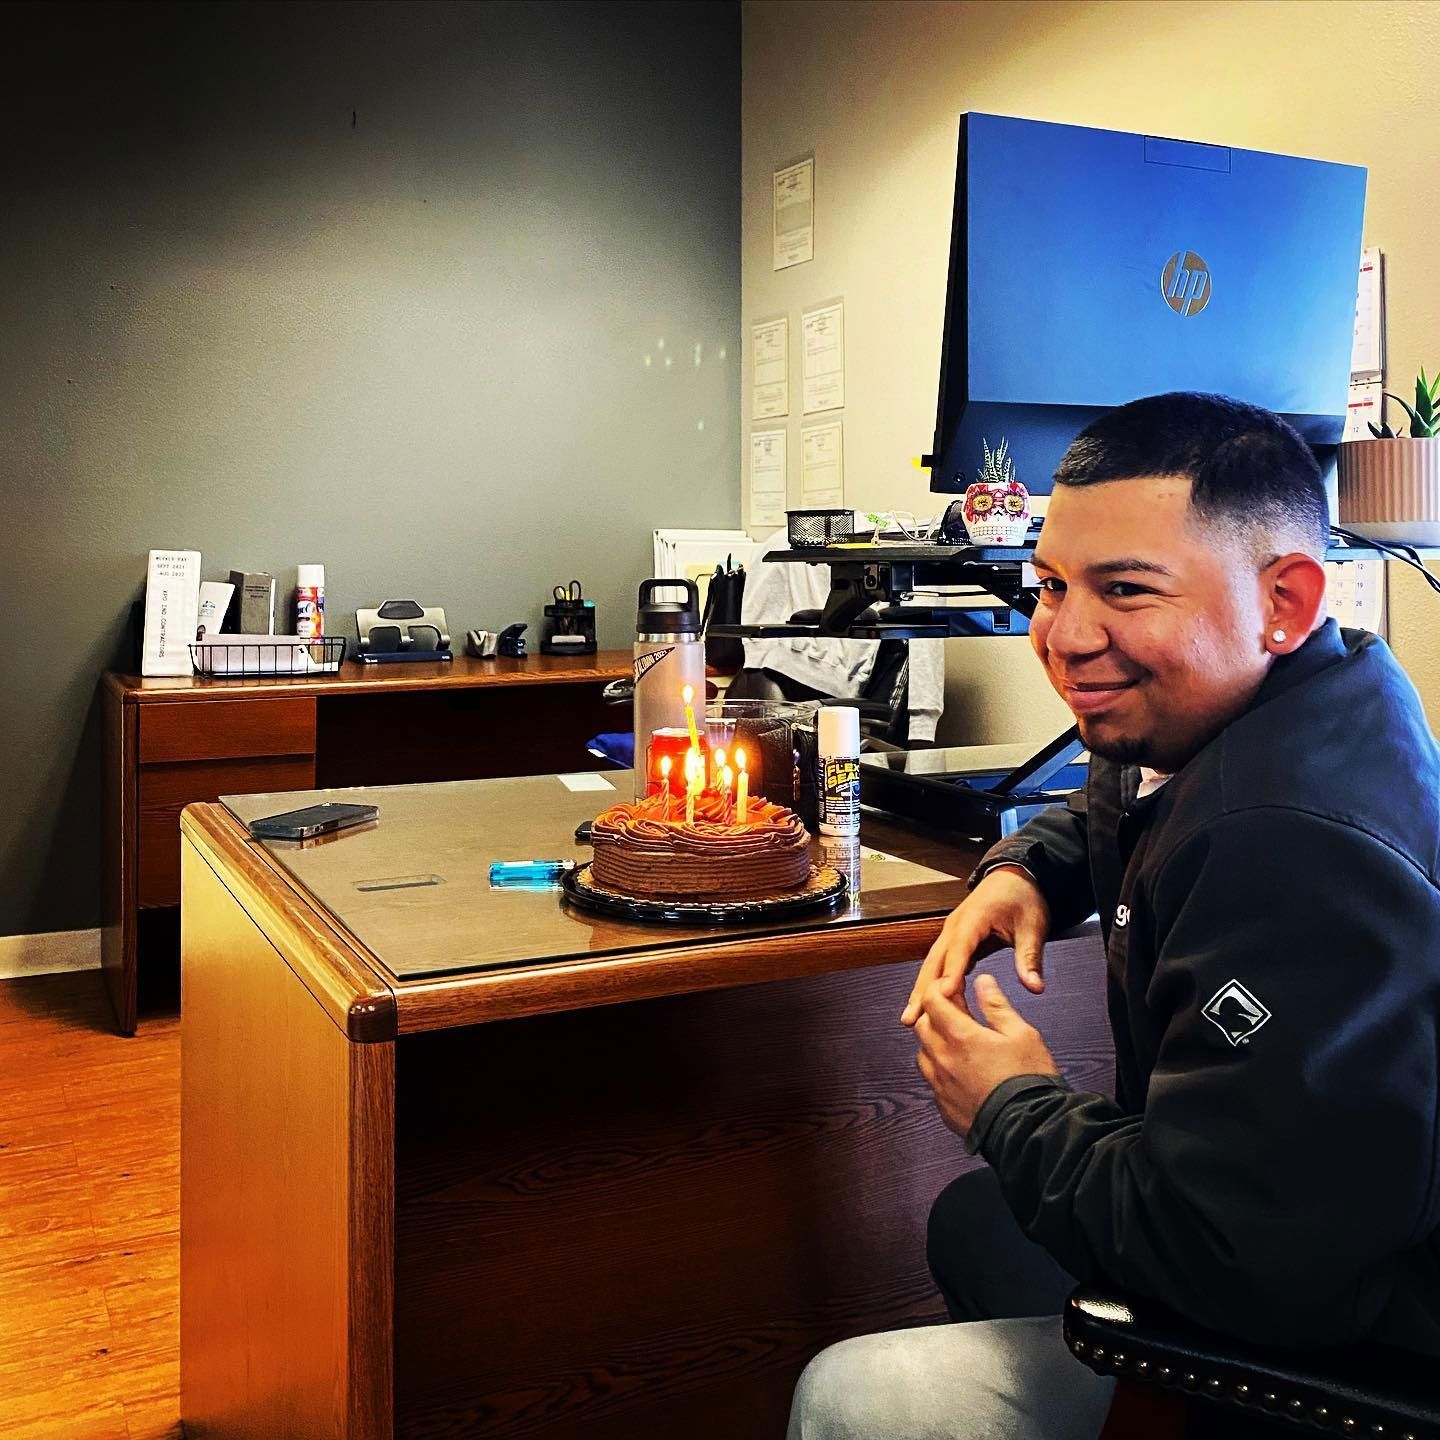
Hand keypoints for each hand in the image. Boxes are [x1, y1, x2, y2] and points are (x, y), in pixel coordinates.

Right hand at [900, 866, 1050, 1026]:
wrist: (1015, 877)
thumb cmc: (1022, 897)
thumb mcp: (1033, 926)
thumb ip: (1030, 957)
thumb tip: (1035, 987)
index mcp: (974, 918)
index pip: (960, 948)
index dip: (952, 972)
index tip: (946, 996)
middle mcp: (955, 926)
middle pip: (934, 960)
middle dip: (922, 990)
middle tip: (912, 1018)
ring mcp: (952, 933)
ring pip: (932, 964)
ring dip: (921, 990)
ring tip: (911, 1018)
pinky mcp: (955, 940)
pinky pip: (939, 964)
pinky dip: (932, 984)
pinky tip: (928, 1006)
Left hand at [914, 973, 1058, 1138]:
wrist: (1030, 1130)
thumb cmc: (1029, 1080)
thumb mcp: (1021, 1034)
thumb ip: (996, 1006)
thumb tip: (982, 981)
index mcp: (960, 1036)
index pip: (932, 1000)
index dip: (941, 988)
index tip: (956, 988)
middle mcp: (942, 1059)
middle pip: (922, 1025)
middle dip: (936, 1013)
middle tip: (959, 1013)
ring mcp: (940, 1086)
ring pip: (923, 1053)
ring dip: (935, 1042)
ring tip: (959, 1043)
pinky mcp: (943, 1107)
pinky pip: (932, 1081)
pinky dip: (941, 1070)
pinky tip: (961, 1072)